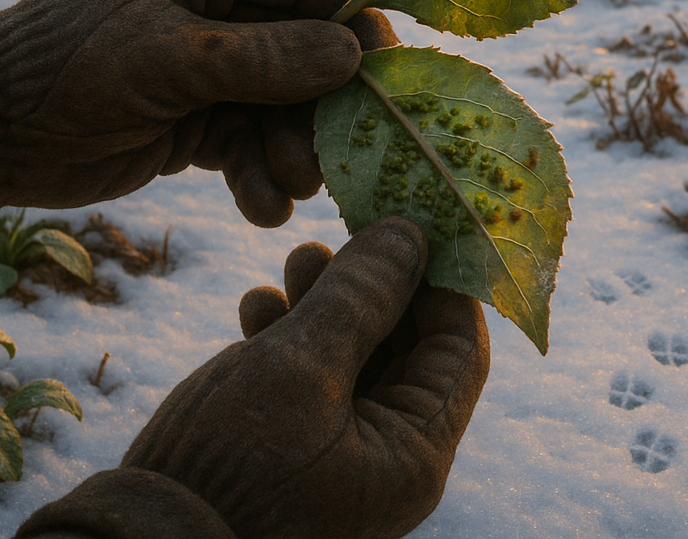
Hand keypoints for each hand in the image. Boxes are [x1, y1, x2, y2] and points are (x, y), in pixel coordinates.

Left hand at [0, 0, 398, 224]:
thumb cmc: (66, 68)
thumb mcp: (169, 58)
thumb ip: (264, 58)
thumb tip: (354, 56)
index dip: (357, 28)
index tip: (382, 82)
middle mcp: (222, 6)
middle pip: (314, 51)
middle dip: (324, 108)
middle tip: (329, 160)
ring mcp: (212, 65)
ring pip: (289, 106)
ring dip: (293, 151)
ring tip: (286, 190)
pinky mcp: (197, 118)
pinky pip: (253, 144)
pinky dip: (260, 177)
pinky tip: (259, 207)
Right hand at [122, 218, 490, 538]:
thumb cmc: (229, 465)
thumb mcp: (299, 364)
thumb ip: (360, 295)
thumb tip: (410, 234)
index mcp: (414, 456)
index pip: (459, 350)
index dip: (440, 280)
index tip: (411, 222)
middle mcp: (388, 460)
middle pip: (406, 347)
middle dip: (374, 285)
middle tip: (342, 232)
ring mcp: (339, 458)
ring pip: (354, 356)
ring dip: (328, 301)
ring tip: (297, 256)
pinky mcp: (290, 451)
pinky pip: (310, 381)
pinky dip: (290, 336)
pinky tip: (258, 307)